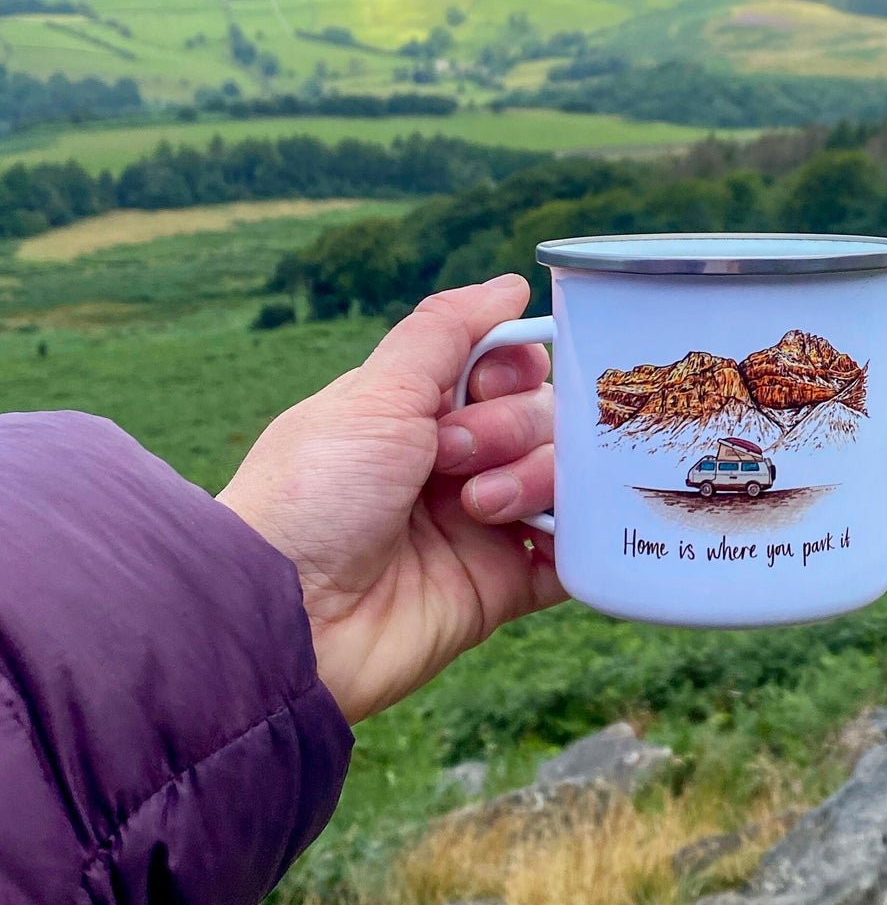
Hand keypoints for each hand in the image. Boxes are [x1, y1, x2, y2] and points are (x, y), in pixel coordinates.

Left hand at [218, 276, 564, 723]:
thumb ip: (446, 332)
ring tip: (479, 509)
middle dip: (511, 427)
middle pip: (543, 418)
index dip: (513, 370)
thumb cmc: (314, 495)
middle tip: (453, 456)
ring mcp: (483, 526)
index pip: (506, 370)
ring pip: (564, 478)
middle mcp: (456, 464)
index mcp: (418, 413)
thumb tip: (510, 285)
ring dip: (534, 480)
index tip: (485, 384)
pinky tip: (562, 534)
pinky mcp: (503, 586)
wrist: (289, 619)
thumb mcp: (374, 393)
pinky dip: (580, 540)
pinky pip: (573, 555)